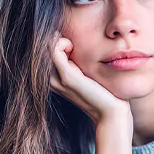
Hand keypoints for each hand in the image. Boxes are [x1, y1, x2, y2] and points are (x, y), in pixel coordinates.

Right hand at [49, 33, 134, 153]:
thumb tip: (76, 47)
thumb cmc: (103, 94)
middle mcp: (52, 81)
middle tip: (71, 44)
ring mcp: (57, 80)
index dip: (54, 43)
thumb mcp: (86, 75)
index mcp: (55, 81)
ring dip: (57, 40)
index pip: (44, 54)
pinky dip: (61, 42)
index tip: (70, 44)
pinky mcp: (67, 77)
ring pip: (46, 49)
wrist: (111, 113)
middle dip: (54, 40)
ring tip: (71, 45)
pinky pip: (54, 51)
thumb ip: (78, 64)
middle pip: (42, 51)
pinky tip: (72, 46)